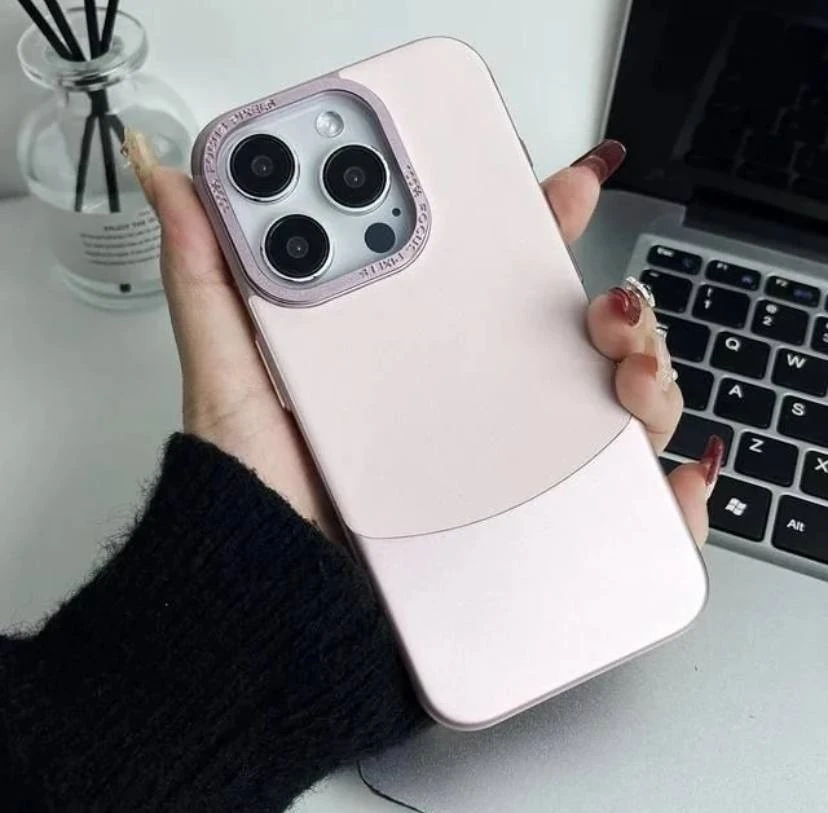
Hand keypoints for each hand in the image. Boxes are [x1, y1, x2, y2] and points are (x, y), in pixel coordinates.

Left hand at [132, 137, 716, 544]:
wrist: (271, 622)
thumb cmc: (256, 508)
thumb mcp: (230, 381)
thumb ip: (208, 280)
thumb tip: (173, 179)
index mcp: (416, 361)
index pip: (493, 278)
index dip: (535, 225)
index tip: (560, 185)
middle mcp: (472, 411)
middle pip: (573, 341)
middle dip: (617, 305)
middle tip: (607, 302)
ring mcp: (508, 474)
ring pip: (614, 411)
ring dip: (649, 379)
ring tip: (629, 372)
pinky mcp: (530, 540)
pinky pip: (619, 515)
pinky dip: (664, 497)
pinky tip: (670, 479)